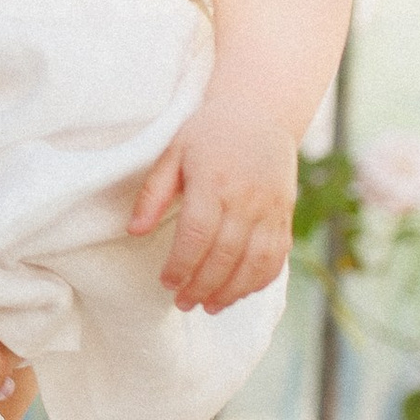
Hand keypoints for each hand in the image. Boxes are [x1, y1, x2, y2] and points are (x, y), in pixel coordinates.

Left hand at [130, 100, 297, 313]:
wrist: (260, 113)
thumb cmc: (208, 133)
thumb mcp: (172, 152)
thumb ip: (153, 193)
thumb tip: (135, 231)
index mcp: (213, 182)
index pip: (197, 234)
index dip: (182, 265)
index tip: (167, 283)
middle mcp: (246, 199)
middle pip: (225, 255)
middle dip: (202, 286)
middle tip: (183, 304)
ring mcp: (270, 209)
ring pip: (255, 263)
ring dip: (232, 291)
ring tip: (209, 306)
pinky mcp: (285, 215)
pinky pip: (277, 256)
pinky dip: (260, 280)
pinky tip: (239, 291)